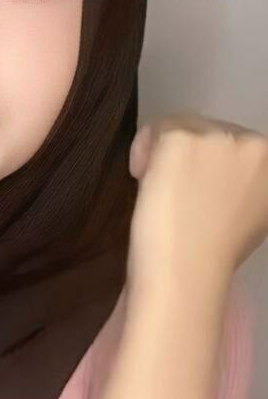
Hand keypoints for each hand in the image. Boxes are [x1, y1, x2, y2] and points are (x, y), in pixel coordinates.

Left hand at [126, 110, 267, 293]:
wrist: (187, 271)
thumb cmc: (214, 258)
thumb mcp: (250, 217)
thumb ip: (244, 189)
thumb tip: (221, 178)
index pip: (239, 146)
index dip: (213, 164)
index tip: (197, 188)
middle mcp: (256, 144)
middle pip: (213, 132)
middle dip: (193, 157)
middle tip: (177, 193)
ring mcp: (219, 137)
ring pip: (184, 128)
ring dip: (167, 154)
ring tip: (161, 191)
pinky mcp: (182, 138)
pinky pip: (155, 131)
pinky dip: (142, 152)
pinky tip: (142, 180)